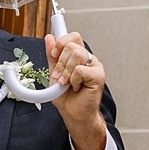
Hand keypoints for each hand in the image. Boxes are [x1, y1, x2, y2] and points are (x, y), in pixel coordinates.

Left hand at [45, 32, 106, 149]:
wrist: (72, 113)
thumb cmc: (66, 96)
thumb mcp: (54, 73)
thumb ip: (52, 56)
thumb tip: (49, 38)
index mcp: (78, 56)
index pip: (73, 36)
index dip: (61, 42)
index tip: (53, 53)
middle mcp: (88, 58)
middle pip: (72, 45)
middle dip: (60, 62)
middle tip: (59, 77)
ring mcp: (95, 66)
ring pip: (77, 54)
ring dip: (66, 71)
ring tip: (66, 83)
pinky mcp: (99, 75)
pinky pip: (80, 69)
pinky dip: (73, 79)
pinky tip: (76, 87)